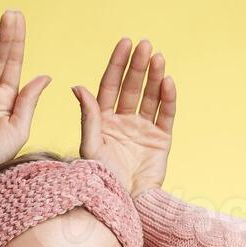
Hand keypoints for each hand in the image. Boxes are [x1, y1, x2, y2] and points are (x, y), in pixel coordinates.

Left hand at [71, 37, 174, 197]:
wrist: (124, 203)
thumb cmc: (101, 179)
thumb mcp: (90, 146)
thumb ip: (88, 117)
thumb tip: (78, 87)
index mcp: (103, 120)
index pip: (110, 85)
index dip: (117, 64)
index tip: (125, 43)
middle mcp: (124, 122)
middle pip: (132, 87)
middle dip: (138, 66)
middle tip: (145, 45)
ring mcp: (143, 130)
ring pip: (150, 97)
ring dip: (154, 76)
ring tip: (158, 57)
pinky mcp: (161, 141)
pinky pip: (166, 115)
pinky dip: (168, 98)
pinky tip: (167, 81)